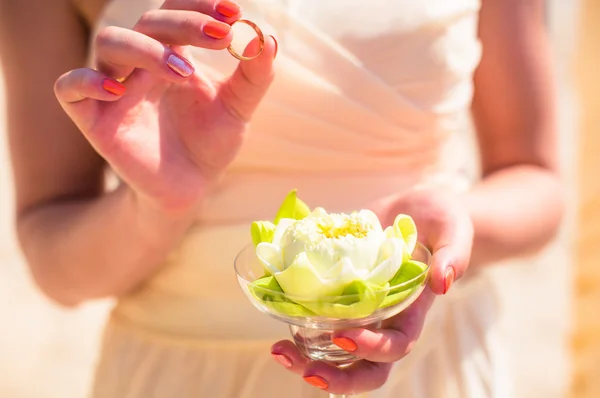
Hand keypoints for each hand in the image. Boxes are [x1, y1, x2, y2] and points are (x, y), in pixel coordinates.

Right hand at [53, 0, 276, 212]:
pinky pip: (69, 88)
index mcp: (172, 54)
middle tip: (220, 36)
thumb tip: (266, 37)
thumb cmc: (210, 142)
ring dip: (147, 50)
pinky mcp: (95, 119)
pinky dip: (87, 81)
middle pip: (147, 22)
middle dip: (184, 24)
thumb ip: (254, 75)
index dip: (199, 5)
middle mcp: (140, 64)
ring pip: (110, 43)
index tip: (233, 13)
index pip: (175, 11)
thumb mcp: (238, 108)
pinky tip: (118, 90)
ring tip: (184, 72)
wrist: (190, 187)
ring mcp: (115, 88)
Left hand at [270, 188, 473, 394]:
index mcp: (412, 312)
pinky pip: (318, 318)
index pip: (396, 346)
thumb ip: (455, 254)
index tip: (343, 335)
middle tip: (306, 371)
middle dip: (337, 377)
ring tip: (278, 352)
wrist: (416, 210)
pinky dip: (297, 324)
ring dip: (307, 359)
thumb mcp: (453, 229)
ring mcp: (360, 310)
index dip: (372, 349)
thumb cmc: (442, 220)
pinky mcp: (339, 293)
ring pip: (337, 351)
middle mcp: (385, 320)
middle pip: (366, 367)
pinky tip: (276, 316)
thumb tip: (443, 283)